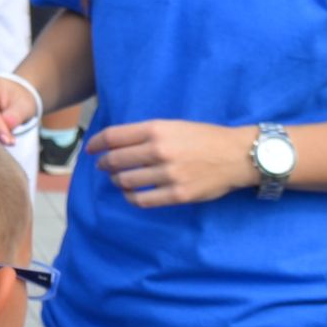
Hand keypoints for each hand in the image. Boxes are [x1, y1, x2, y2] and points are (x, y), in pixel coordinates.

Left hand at [86, 120, 255, 207]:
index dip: (96, 144)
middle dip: (104, 165)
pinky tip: (131, 195)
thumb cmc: (204, 137)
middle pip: (116, 160)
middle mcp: (159, 150)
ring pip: (126, 181)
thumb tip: (116, 143)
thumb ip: (146, 133)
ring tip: (118, 180)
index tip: (90, 149)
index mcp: (156, 129)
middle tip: (103, 167)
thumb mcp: (173, 125)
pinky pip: (143, 200)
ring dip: (117, 181)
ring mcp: (168, 174)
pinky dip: (131, 198)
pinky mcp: (178, 194)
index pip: (113, 137)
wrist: (237, 155)